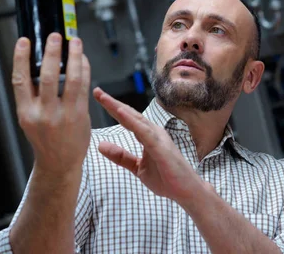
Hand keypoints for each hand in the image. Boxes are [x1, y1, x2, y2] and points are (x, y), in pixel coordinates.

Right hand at [12, 33, 90, 174]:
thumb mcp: (30, 118)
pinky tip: (83, 59)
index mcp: (25, 113)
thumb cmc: (45, 137)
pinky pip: (84, 87)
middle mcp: (43, 114)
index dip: (20, 59)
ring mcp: (63, 115)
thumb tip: (40, 63)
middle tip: (55, 36)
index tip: (24, 41)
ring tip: (75, 42)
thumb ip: (33, 95)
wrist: (60, 163)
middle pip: (46, 76)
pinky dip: (84, 70)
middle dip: (51, 53)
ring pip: (70, 79)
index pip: (20, 80)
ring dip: (74, 57)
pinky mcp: (80, 115)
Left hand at [93, 87, 203, 204]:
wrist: (186, 191)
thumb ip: (121, 156)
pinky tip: (120, 113)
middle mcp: (153, 132)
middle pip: (130, 114)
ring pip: (136, 119)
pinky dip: (132, 121)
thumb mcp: (138, 167)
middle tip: (97, 92)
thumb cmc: (166, 178)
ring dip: (119, 108)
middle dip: (113, 103)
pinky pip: (143, 132)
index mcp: (148, 135)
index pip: (127, 119)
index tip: (99, 97)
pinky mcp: (160, 147)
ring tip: (104, 98)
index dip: (112, 108)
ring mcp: (158, 138)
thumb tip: (100, 145)